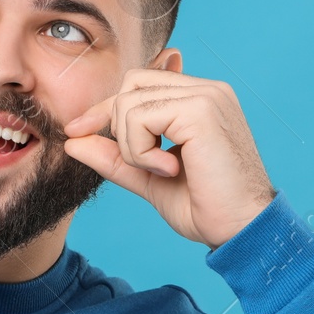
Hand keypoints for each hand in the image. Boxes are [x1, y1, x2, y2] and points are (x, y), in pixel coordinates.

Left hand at [61, 69, 275, 249]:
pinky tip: (168, 169)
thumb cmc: (206, 207)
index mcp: (201, 99)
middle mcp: (207, 89)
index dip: (106, 107)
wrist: (241, 229)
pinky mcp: (202, 109)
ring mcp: (207, 95)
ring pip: (131, 101)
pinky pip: (140, 117)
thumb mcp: (148, 177)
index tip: (77, 131)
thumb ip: (115, 156)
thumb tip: (72, 141)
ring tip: (161, 171)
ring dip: (132, 146)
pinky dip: (141, 150)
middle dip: (115, 123)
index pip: (140, 83)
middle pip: (131, 84)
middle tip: (137, 161)